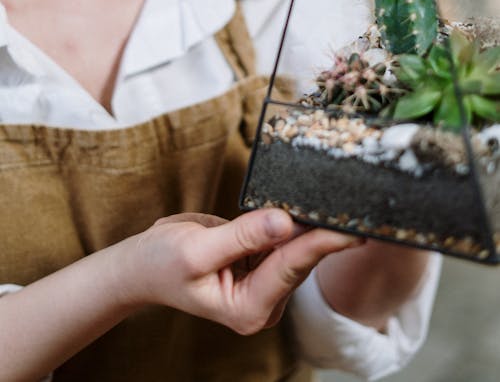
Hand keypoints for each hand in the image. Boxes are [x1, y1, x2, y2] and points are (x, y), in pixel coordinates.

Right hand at [122, 209, 361, 334]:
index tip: (349, 229)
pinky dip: (293, 221)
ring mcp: (264, 284)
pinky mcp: (261, 263)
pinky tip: (309, 205)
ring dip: (310, 223)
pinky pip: (283, 238)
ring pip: (296, 247)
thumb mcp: (197, 249)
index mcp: (247, 309)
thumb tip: (285, 221)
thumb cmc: (161, 263)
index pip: (290, 269)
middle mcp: (263, 302)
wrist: (142, 265)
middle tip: (352, 204)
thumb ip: (243, 236)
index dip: (319, 244)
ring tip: (337, 199)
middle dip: (321, 231)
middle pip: (299, 259)